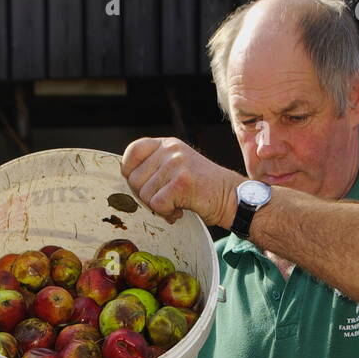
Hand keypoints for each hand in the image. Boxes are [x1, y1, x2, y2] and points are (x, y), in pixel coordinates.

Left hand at [121, 137, 242, 227]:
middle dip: (145, 196)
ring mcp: (176, 164)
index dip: (130, 172)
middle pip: (134, 179)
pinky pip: (157, 204)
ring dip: (158, 207)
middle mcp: (170, 150)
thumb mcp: (176, 167)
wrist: (231, 197)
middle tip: (165, 199)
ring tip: (176, 204)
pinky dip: (167, 213)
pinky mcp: (182, 182)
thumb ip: (154, 168)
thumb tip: (127, 181)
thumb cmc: (202, 188)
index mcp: (167, 144)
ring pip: (144, 195)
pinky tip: (180, 210)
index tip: (142, 185)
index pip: (132, 151)